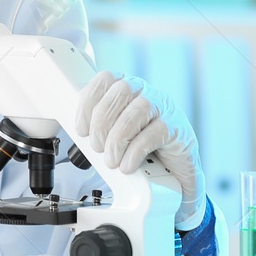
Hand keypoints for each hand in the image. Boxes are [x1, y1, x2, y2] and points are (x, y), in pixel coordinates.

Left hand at [75, 70, 206, 229]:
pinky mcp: (177, 127)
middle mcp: (145, 92)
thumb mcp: (114, 138)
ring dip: (117, 139)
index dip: (88, 103)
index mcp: (127, 89)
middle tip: (98, 148)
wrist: (173, 176)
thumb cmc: (142, 152)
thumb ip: (97, 130)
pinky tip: (128, 165)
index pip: (104, 79)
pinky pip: (155, 132)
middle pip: (120, 92)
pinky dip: (135, 152)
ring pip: (137, 110)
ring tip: (113, 160)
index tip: (82, 129)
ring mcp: (164, 107)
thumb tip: (78, 134)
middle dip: (101, 123)